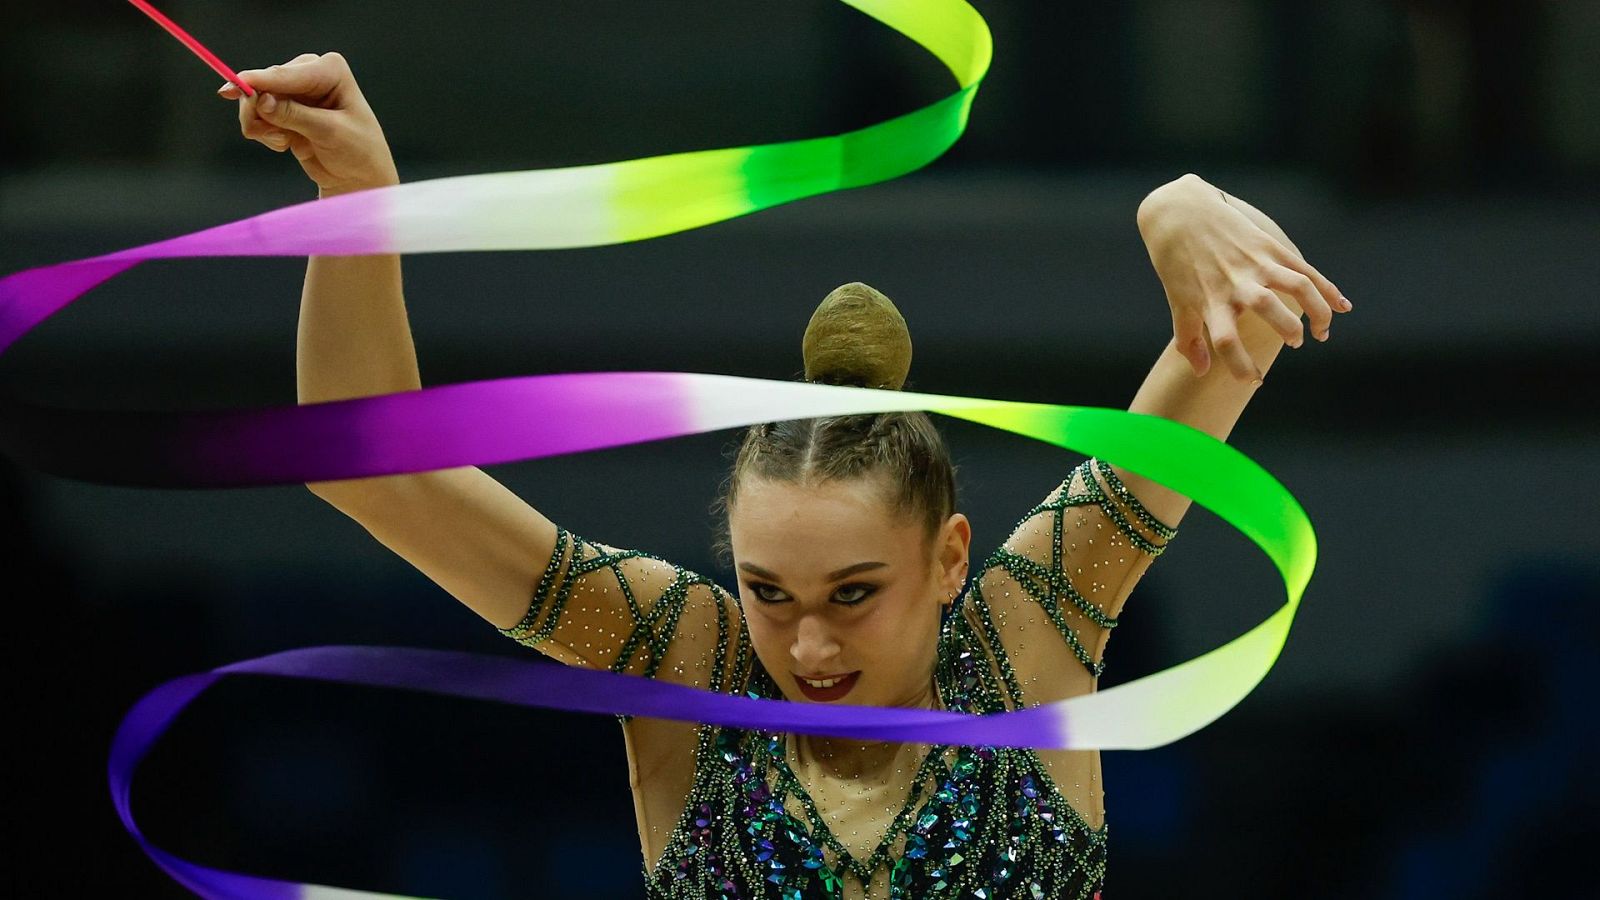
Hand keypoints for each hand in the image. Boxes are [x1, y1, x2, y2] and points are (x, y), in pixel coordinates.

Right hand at [217, 52, 399, 197]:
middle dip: (261, 113)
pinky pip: (256, 116)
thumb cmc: (358, 151)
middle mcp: (309, 72)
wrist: (359, 176)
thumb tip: (260, 100)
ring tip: (285, 142)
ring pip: (254, 101)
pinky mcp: (283, 109)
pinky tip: (286, 143)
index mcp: (329, 70)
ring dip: (263, 126)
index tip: (232, 89)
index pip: (285, 74)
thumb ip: (294, 115)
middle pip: (263, 84)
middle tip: (277, 139)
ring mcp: (294, 91)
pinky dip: (265, 133)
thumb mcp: (329, 132)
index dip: (257, 82)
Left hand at [1137, 175, 1349, 381]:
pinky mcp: (1268, 245)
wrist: (1178, 213)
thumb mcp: (1177, 301)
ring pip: (1298, 286)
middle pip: (1269, 309)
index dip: (1241, 366)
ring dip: (1318, 310)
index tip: (1254, 380)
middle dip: (1289, 330)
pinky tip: (1342, 306)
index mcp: (1209, 301)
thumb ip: (1189, 338)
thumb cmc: (1175, 264)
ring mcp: (1255, 262)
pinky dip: (1327, 288)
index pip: (1227, 341)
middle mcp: (1235, 282)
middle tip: (1296, 343)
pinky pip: (1304, 269)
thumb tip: (1202, 372)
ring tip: (1321, 331)